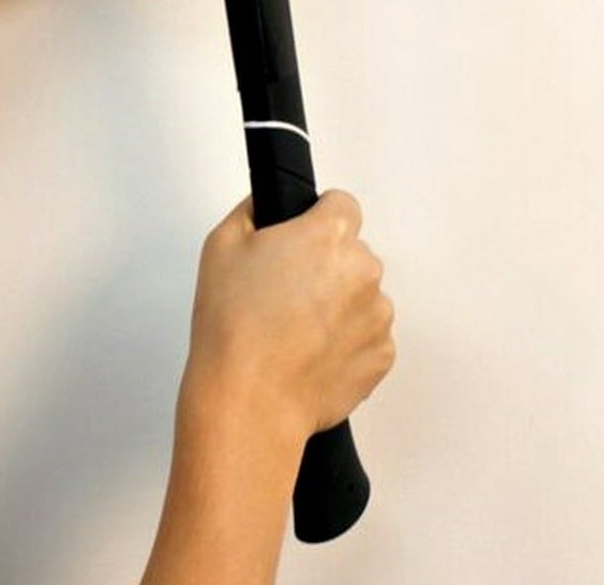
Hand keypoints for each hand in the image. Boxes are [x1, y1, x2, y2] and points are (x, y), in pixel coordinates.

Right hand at [183, 190, 396, 439]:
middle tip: (284, 291)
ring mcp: (378, 315)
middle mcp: (363, 270)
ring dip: (338, 305)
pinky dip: (345, 341)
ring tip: (294, 329)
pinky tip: (309, 352)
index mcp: (327, 236)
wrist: (250, 399)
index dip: (318, 218)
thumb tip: (267, 206)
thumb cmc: (234, 327)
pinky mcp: (383, 355)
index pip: (343, 204)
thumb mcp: (220, 245)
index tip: (302, 238)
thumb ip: (252, 211)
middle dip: (324, 266)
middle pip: (352, 253)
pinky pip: (367, 335)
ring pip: (361, 296)